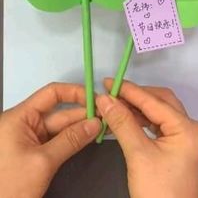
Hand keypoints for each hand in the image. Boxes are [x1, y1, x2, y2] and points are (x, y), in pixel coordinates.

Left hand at [0, 83, 100, 197]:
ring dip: (80, 126)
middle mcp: (23, 124)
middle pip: (58, 111)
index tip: (93, 98)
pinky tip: (87, 137)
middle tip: (105, 115)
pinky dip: (72, 138)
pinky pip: (56, 139)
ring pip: (59, 127)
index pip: (51, 94)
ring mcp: (28, 139)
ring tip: (101, 126)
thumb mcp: (42, 162)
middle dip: (82, 113)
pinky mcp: (33, 152)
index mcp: (19, 118)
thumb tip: (92, 125)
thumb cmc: (6, 188)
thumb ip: (70, 140)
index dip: (74, 93)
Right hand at [96, 79, 197, 197]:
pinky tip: (127, 119)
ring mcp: (187, 138)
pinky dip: (143, 120)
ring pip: (160, 113)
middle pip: (161, 101)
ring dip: (138, 108)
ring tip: (115, 105)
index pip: (154, 101)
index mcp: (187, 128)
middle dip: (136, 96)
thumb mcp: (138, 155)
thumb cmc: (157, 192)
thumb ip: (122, 123)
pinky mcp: (180, 148)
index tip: (108, 82)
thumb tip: (104, 99)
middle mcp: (191, 129)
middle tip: (111, 93)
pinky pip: (160, 125)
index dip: (129, 90)